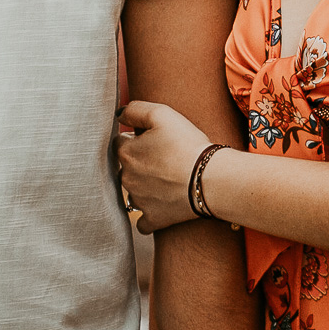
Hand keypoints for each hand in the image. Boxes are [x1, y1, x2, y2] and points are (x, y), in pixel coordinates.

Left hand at [118, 100, 209, 232]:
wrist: (209, 179)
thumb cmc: (187, 144)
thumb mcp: (160, 113)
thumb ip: (134, 109)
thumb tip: (119, 114)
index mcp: (125, 153)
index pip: (120, 141)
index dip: (136, 138)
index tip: (153, 139)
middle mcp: (126, 178)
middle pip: (125, 167)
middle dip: (138, 162)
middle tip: (163, 158)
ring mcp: (139, 201)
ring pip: (133, 191)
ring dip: (144, 186)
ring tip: (167, 178)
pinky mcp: (153, 219)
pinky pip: (143, 220)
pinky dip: (149, 213)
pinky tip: (161, 205)